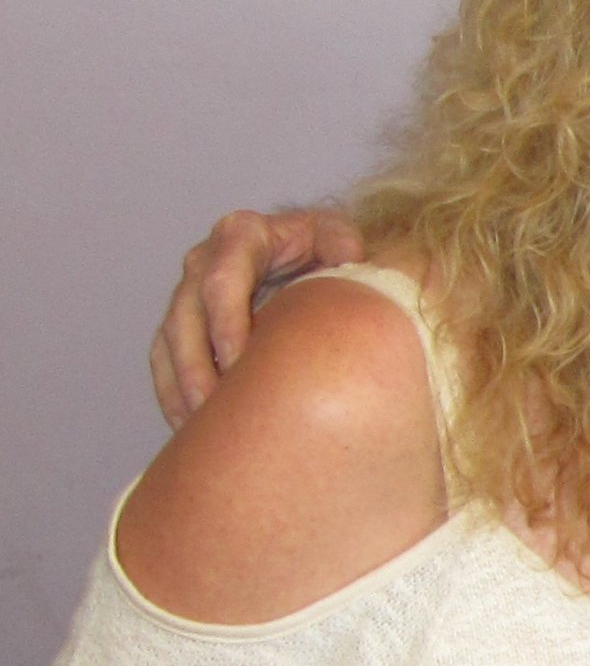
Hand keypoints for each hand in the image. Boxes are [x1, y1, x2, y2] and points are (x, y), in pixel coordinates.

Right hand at [150, 207, 364, 426]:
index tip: (240, 366)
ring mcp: (187, 292)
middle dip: (198, 368)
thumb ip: (342, 243)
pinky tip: (191, 429)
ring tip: (202, 430)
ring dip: (182, 388)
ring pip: (168, 343)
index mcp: (240, 234)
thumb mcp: (338, 235)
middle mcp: (204, 260)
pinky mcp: (181, 323)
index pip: (221, 281)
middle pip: (186, 318)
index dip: (225, 324)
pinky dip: (173, 395)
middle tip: (218, 411)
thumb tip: (349, 259)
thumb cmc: (326, 246)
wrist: (310, 247)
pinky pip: (164, 361)